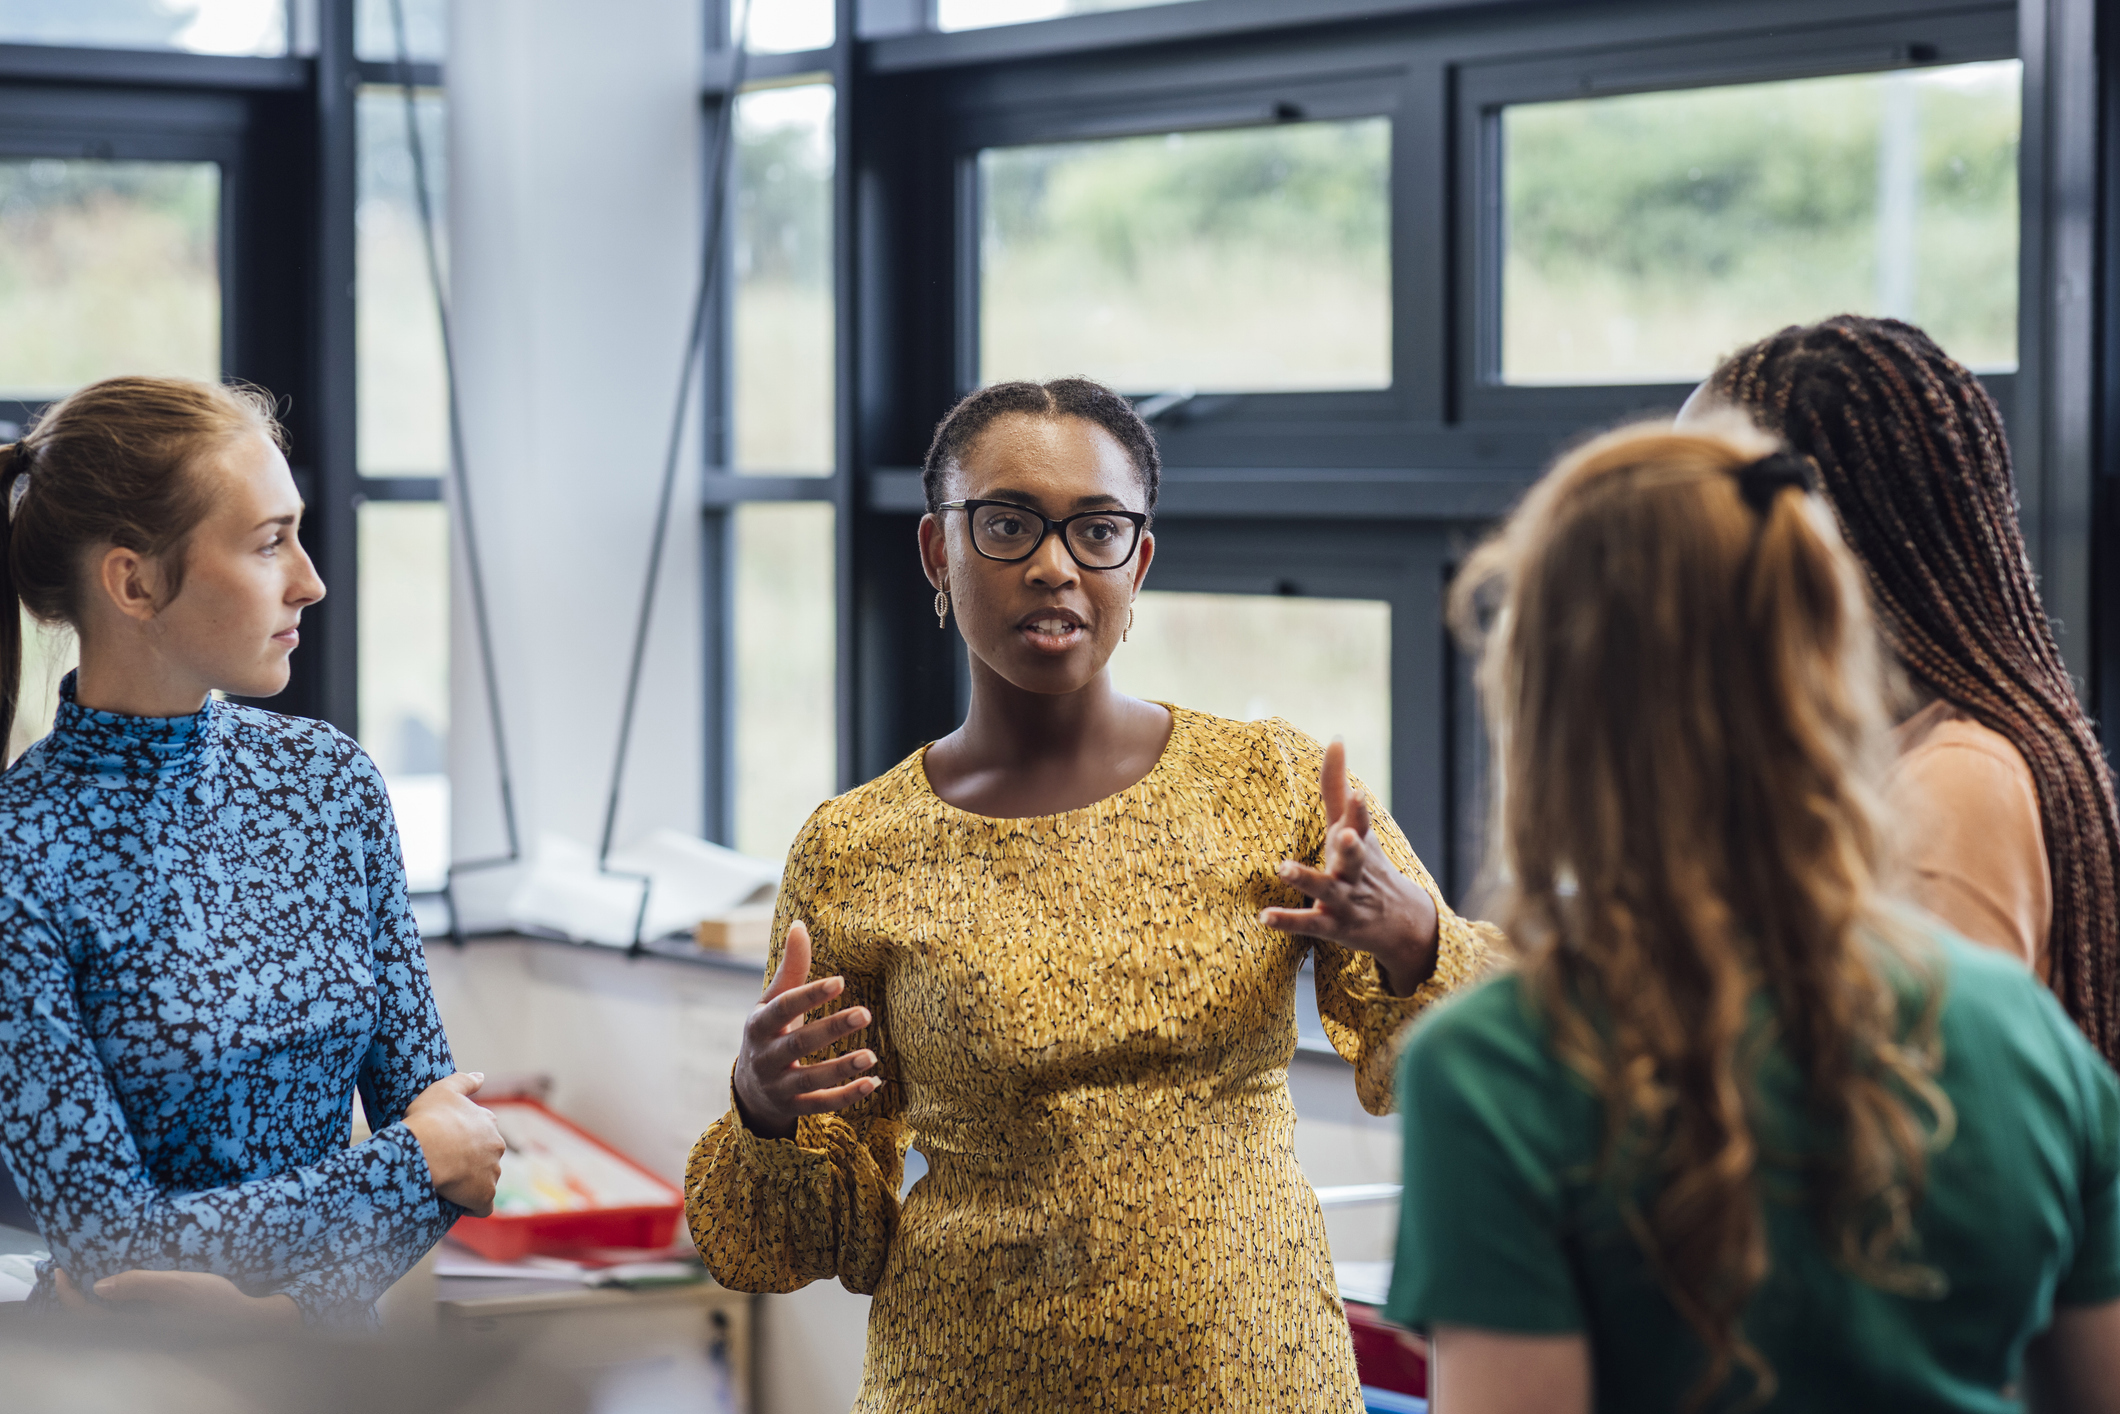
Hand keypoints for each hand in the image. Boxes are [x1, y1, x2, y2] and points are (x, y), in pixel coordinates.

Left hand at [55, 1267, 299, 1325]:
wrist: (247, 1321)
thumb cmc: (214, 1302)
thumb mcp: (178, 1285)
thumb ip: (139, 1285)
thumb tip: (98, 1287)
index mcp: (136, 1328)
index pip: (87, 1316)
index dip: (69, 1295)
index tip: (61, 1269)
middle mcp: (138, 1335)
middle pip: (93, 1321)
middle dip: (77, 1297)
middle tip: (72, 1269)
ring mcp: (148, 1333)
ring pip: (109, 1319)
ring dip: (96, 1299)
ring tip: (93, 1272)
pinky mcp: (160, 1328)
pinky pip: (125, 1317)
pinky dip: (115, 1302)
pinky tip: (125, 1285)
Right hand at [404, 1072, 504, 1215]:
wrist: (425, 1149)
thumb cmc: (430, 1118)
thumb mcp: (444, 1089)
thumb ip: (465, 1081)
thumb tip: (481, 1075)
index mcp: (488, 1122)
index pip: (483, 1131)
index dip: (465, 1138)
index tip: (448, 1143)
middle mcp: (497, 1146)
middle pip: (486, 1156)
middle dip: (471, 1162)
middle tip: (445, 1165)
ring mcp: (493, 1172)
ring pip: (486, 1180)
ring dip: (471, 1184)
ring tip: (447, 1185)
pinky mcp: (485, 1196)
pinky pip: (483, 1206)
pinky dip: (474, 1207)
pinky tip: (458, 1206)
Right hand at [733, 921, 878, 1140]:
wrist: (750, 1088)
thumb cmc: (770, 1032)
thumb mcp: (772, 1002)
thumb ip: (791, 969)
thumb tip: (799, 924)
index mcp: (759, 1025)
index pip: (784, 1007)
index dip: (810, 995)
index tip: (840, 981)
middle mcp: (765, 1057)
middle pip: (798, 1044)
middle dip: (831, 1029)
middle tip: (866, 1014)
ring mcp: (778, 1086)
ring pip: (810, 1079)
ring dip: (841, 1068)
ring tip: (871, 1056)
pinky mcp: (794, 1107)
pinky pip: (820, 1104)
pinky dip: (845, 1097)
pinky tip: (873, 1083)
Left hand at [1260, 739, 1440, 996]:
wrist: (1401, 922)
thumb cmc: (1367, 864)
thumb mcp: (1354, 826)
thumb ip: (1337, 786)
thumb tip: (1335, 738)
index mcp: (1360, 843)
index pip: (1362, 822)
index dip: (1358, 808)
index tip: (1357, 791)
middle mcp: (1355, 871)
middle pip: (1356, 858)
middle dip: (1352, 847)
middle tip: (1346, 834)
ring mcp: (1345, 900)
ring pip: (1327, 890)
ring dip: (1307, 879)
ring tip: (1283, 868)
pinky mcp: (1332, 926)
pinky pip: (1308, 923)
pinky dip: (1288, 920)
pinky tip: (1264, 916)